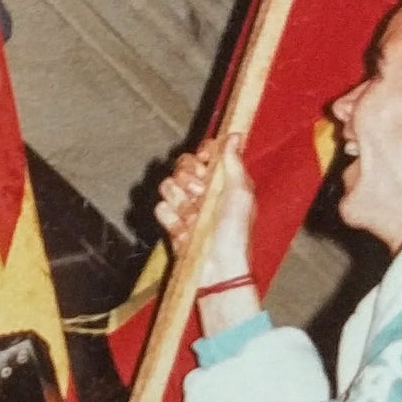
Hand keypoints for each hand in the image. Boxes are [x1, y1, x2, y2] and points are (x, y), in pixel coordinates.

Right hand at [156, 131, 255, 286]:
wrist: (218, 267)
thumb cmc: (235, 232)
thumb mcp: (241, 194)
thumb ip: (234, 163)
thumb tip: (234, 135)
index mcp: (223, 180)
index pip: (205, 153)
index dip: (202, 154)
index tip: (205, 162)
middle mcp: (203, 189)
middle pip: (182, 165)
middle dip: (189, 179)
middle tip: (201, 195)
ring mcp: (185, 206)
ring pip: (167, 186)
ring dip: (181, 202)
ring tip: (194, 219)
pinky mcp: (171, 223)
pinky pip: (160, 208)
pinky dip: (171, 220)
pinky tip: (184, 232)